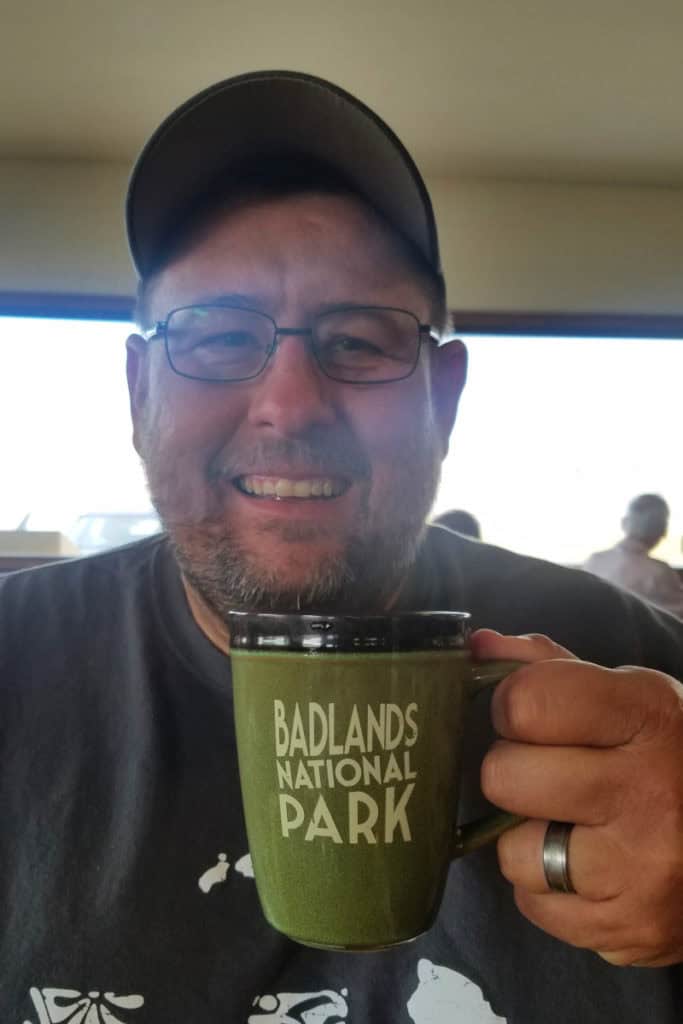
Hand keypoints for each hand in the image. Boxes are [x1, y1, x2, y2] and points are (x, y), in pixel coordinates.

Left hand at [471, 628, 682, 966]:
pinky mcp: (633, 928)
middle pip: (504, 777)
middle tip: (549, 774)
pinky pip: (535, 906)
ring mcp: (642, 867)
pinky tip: (587, 868)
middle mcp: (649, 791)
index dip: (513, 705)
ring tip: (571, 826)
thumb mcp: (629, 696)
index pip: (527, 702)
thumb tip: (476, 647)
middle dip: (514, 772)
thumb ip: (549, 667)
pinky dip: (548, 891)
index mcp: (647, 716)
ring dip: (528, 840)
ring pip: (512, 852)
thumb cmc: (672, 755)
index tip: (529, 714)